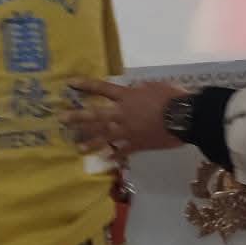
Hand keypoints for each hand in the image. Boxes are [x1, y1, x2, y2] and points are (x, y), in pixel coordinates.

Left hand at [63, 79, 189, 154]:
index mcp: (126, 96)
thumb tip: (133, 91)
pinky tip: (105, 160)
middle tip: (62, 119)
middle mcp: (122, 114)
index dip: (86, 85)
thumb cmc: (170, 97)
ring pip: (105, 137)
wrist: (183, 117)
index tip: (70, 84)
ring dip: (90, 142)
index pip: (102, 88)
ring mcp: (128, 131)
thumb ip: (139, 89)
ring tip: (78, 147)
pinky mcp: (138, 144)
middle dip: (78, 117)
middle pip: (96, 115)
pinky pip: (123, 151)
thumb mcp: (153, 86)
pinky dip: (115, 156)